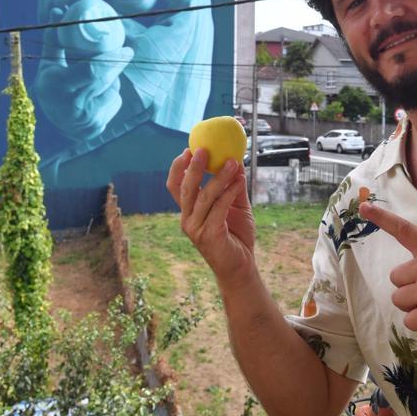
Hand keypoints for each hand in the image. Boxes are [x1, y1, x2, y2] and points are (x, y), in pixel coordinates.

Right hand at [34, 9, 133, 137]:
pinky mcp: (97, 127)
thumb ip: (55, 40)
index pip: (92, 70)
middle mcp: (69, 106)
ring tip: (97, 81)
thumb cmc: (54, 86)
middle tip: (126, 52)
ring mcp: (84, 120)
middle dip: (116, 64)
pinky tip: (99, 99)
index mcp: (54, 85)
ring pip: (111, 89)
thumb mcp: (50, 65)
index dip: (111, 59)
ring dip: (111, 80)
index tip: (126, 49)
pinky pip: (113, 102)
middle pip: (104, 78)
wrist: (59, 125)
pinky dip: (110, 96)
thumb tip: (58, 10)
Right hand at [167, 148, 256, 287]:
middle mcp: (188, 219)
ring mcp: (196, 229)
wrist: (241, 266)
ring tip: (233, 162)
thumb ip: (234, 185)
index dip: (178, 167)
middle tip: (203, 149)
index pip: (175, 186)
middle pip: (185, 188)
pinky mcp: (209, 235)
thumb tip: (237, 159)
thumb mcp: (236, 205)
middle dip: (193, 167)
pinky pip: (219, 208)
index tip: (189, 149)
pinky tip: (240, 181)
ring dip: (219, 177)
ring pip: (204, 197)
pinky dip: (230, 192)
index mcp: (189, 211)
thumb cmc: (236, 235)